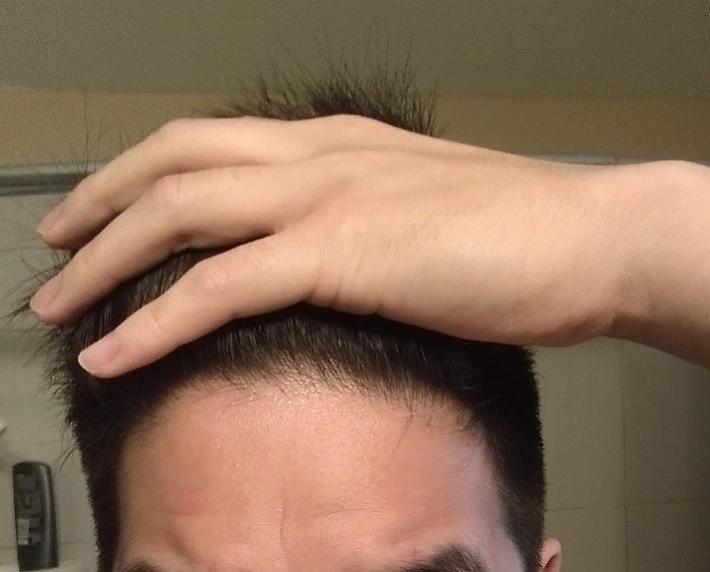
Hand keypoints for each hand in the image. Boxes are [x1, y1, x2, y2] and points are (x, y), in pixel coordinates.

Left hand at [28, 115, 661, 375]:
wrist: (588, 237)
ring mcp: (327, 199)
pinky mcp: (343, 252)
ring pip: (180, 216)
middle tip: (53, 246)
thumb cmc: (518, 233)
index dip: (142, 173)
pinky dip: (157, 319)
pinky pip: (222, 285)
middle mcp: (320, 156)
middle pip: (174, 164)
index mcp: (336, 144)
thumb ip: (362, 218)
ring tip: (57, 305)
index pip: (211, 144)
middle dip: (99, 205)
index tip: (105, 211)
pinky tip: (115, 352)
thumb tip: (322, 253)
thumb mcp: (420, 209)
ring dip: (104, 261)